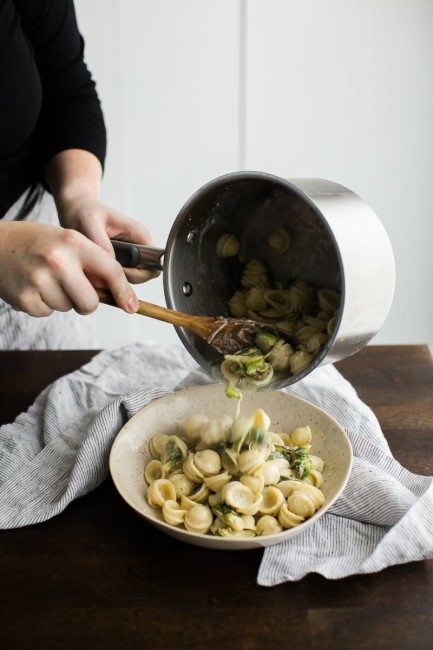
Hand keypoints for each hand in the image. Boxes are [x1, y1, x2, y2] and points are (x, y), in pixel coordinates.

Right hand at [0, 221, 139, 316]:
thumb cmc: (37, 243)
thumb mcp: (66, 240)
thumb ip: (92, 262)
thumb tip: (119, 294)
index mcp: (73, 241)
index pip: (110, 271)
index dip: (124, 292)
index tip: (132, 307)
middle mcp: (58, 260)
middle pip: (91, 302)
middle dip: (86, 302)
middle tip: (72, 287)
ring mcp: (40, 279)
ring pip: (69, 308)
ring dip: (61, 299)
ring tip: (45, 279)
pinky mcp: (25, 298)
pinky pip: (48, 313)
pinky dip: (43, 304)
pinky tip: (33, 286)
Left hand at [58, 196, 158, 283]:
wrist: (76, 210)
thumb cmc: (84, 212)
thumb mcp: (90, 224)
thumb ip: (102, 245)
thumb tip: (111, 267)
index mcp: (139, 235)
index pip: (152, 265)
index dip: (137, 274)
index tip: (115, 271)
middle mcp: (138, 246)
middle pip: (143, 276)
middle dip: (123, 279)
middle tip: (101, 270)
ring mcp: (129, 255)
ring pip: (131, 279)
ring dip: (113, 279)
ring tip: (94, 267)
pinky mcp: (119, 261)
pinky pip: (119, 278)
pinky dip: (106, 278)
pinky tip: (93, 269)